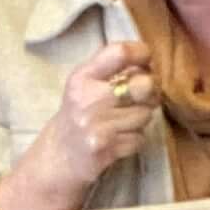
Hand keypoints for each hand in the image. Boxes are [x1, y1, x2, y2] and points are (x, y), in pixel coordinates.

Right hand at [0, 38, 156, 209]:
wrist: (58, 157)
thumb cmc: (78, 115)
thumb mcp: (85, 85)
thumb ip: (111, 70)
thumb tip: (148, 63)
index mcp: (82, 77)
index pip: (120, 52)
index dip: (142, 53)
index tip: (146, 61)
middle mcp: (88, 99)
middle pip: (143, 85)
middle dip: (151, 91)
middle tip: (144, 96)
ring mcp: (97, 126)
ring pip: (145, 114)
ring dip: (141, 118)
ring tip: (124, 121)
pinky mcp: (106, 148)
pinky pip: (139, 138)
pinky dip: (135, 139)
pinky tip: (120, 138)